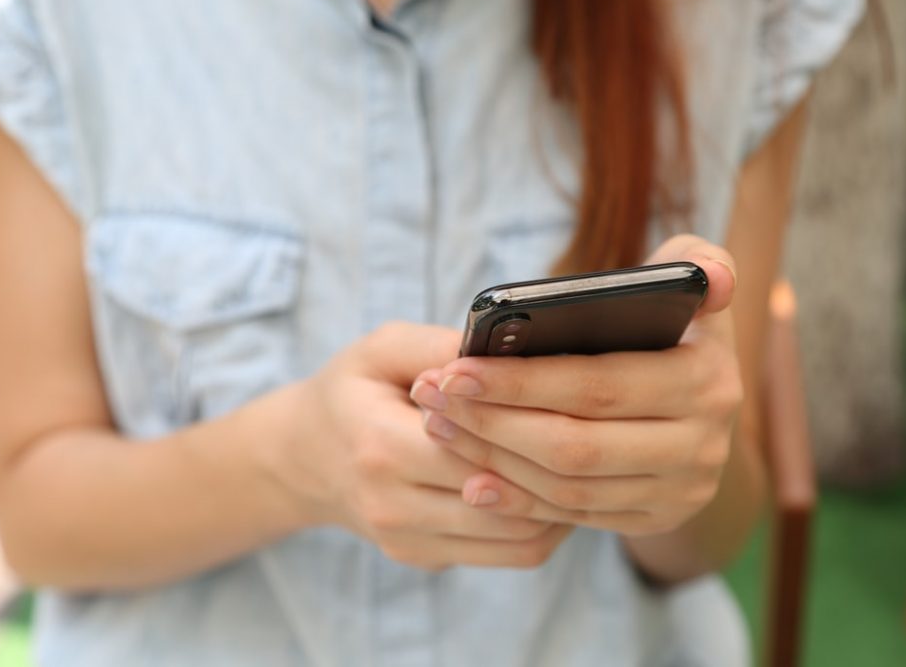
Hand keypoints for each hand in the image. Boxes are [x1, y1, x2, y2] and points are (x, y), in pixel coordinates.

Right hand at [270, 322, 572, 570]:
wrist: (305, 457)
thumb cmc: (352, 391)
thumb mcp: (382, 349)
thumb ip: (441, 347)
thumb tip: (510, 351)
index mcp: (380, 446)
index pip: (478, 449)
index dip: (531, 427)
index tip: (575, 402)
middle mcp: (392, 506)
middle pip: (507, 499)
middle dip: (558, 468)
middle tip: (601, 435)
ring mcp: (408, 541)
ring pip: (518, 539)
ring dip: (562, 504)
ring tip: (587, 463)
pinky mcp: (425, 559)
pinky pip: (506, 554)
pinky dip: (543, 524)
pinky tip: (558, 488)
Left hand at [410, 235, 741, 536]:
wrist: (701, 404)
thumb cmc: (674, 325)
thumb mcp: (691, 283)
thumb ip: (697, 259)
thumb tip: (712, 279)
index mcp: (707, 380)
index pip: (597, 386)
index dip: (520, 381)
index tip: (454, 369)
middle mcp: (703, 445)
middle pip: (575, 445)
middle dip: (492, 422)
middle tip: (432, 397)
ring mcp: (682, 491)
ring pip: (568, 486)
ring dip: (494, 460)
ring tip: (440, 426)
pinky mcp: (656, 519)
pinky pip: (575, 516)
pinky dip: (520, 500)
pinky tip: (473, 478)